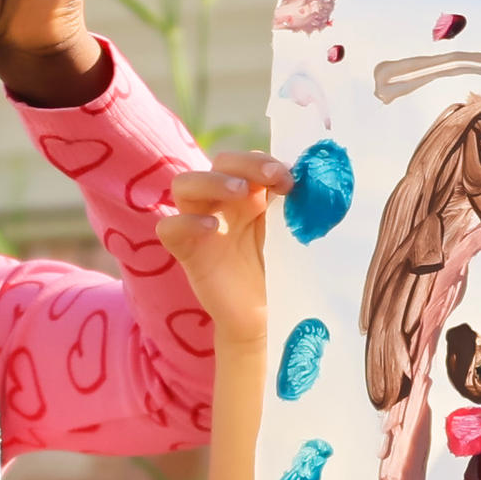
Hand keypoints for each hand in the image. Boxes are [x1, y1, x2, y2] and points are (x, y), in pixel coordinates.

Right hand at [155, 155, 297, 339]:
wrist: (266, 318)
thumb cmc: (280, 274)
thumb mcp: (291, 236)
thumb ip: (295, 208)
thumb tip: (311, 179)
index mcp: (249, 196)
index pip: (247, 161)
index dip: (265, 162)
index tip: (290, 179)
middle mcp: (222, 205)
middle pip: (217, 164)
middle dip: (244, 164)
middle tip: (271, 177)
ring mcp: (201, 226)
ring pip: (184, 184)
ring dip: (211, 180)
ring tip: (240, 192)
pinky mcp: (188, 253)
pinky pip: (169, 228)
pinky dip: (186, 222)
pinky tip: (211, 229)